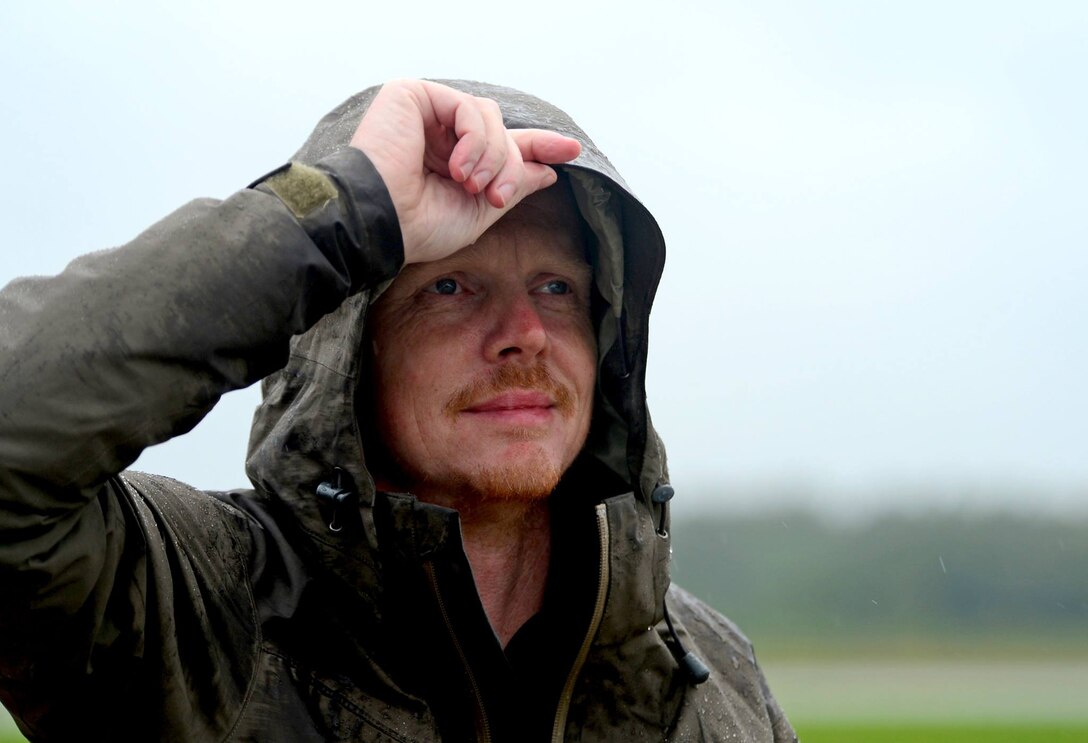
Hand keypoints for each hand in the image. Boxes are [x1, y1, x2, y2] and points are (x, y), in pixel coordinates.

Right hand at [349, 80, 581, 264]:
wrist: (383, 222)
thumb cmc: (419, 226)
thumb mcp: (479, 211)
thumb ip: (513, 185)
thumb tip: (548, 170)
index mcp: (451, 161)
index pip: (501, 144)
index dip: (537, 146)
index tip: (571, 151)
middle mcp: (439, 134)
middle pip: (502, 132)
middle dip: (511, 165)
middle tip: (497, 196)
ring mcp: (426, 113)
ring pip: (491, 117)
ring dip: (494, 157)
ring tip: (471, 185)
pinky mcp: (413, 95)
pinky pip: (469, 107)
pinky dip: (475, 140)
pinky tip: (457, 168)